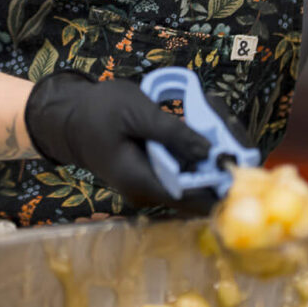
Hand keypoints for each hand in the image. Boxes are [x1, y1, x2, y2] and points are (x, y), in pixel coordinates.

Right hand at [23, 70, 219, 208]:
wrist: (68, 118)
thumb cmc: (98, 111)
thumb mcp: (135, 112)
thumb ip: (173, 133)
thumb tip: (212, 152)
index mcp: (142, 182)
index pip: (195, 198)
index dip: (223, 179)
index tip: (239, 151)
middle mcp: (151, 193)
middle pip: (203, 189)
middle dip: (221, 154)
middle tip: (224, 116)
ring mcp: (154, 187)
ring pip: (198, 177)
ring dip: (212, 147)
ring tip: (211, 108)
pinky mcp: (157, 176)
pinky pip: (188, 169)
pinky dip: (199, 146)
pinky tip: (201, 118)